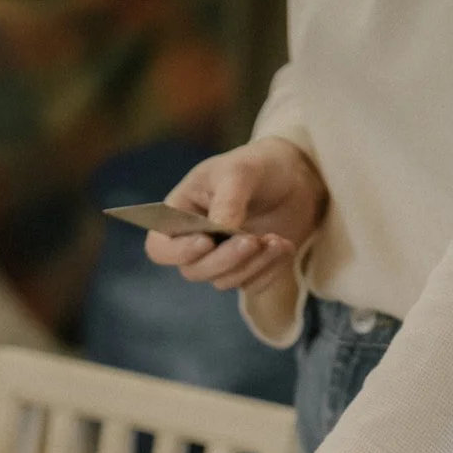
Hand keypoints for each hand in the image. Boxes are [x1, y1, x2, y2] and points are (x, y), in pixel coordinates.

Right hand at [144, 136, 327, 295]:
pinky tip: (284, 246)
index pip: (160, 248)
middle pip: (194, 271)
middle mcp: (195, 242)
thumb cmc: (254, 167)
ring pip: (225, 281)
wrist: (292, 175)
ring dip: (253, 264)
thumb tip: (219, 232)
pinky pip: (252, 285)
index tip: (206, 241)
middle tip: (252, 240)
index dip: (178, 252)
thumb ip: (227, 202)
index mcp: (180, 213)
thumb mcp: (239, 172)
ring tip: (276, 240)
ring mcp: (220, 259)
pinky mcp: (247, 270)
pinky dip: (270, 269)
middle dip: (224, 260)